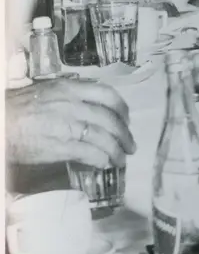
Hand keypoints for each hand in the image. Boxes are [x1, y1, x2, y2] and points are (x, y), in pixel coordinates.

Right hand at [6, 79, 135, 168]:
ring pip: (104, 138)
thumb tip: (90, 105)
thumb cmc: (17, 108)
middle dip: (125, 134)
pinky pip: (90, 153)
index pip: (108, 95)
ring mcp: (68, 126)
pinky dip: (101, 159)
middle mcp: (73, 105)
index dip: (122, 108)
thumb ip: (70, 95)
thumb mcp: (46, 91)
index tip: (127, 119)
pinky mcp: (60, 147)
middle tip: (131, 145)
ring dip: (117, 151)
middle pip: (110, 120)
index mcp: (70, 89)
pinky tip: (105, 164)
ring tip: (122, 159)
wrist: (0, 122)